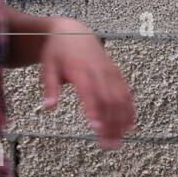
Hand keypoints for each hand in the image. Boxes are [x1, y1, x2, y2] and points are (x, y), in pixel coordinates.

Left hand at [40, 18, 135, 147]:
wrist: (73, 32)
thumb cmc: (57, 52)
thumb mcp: (47, 67)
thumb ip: (50, 87)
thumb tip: (49, 107)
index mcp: (80, 69)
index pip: (90, 91)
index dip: (94, 109)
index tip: (96, 128)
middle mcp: (98, 70)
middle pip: (108, 99)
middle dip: (110, 123)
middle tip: (109, 145)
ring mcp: (109, 71)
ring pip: (120, 97)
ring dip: (121, 120)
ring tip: (119, 141)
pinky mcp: (116, 73)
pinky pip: (126, 91)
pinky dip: (129, 108)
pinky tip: (129, 124)